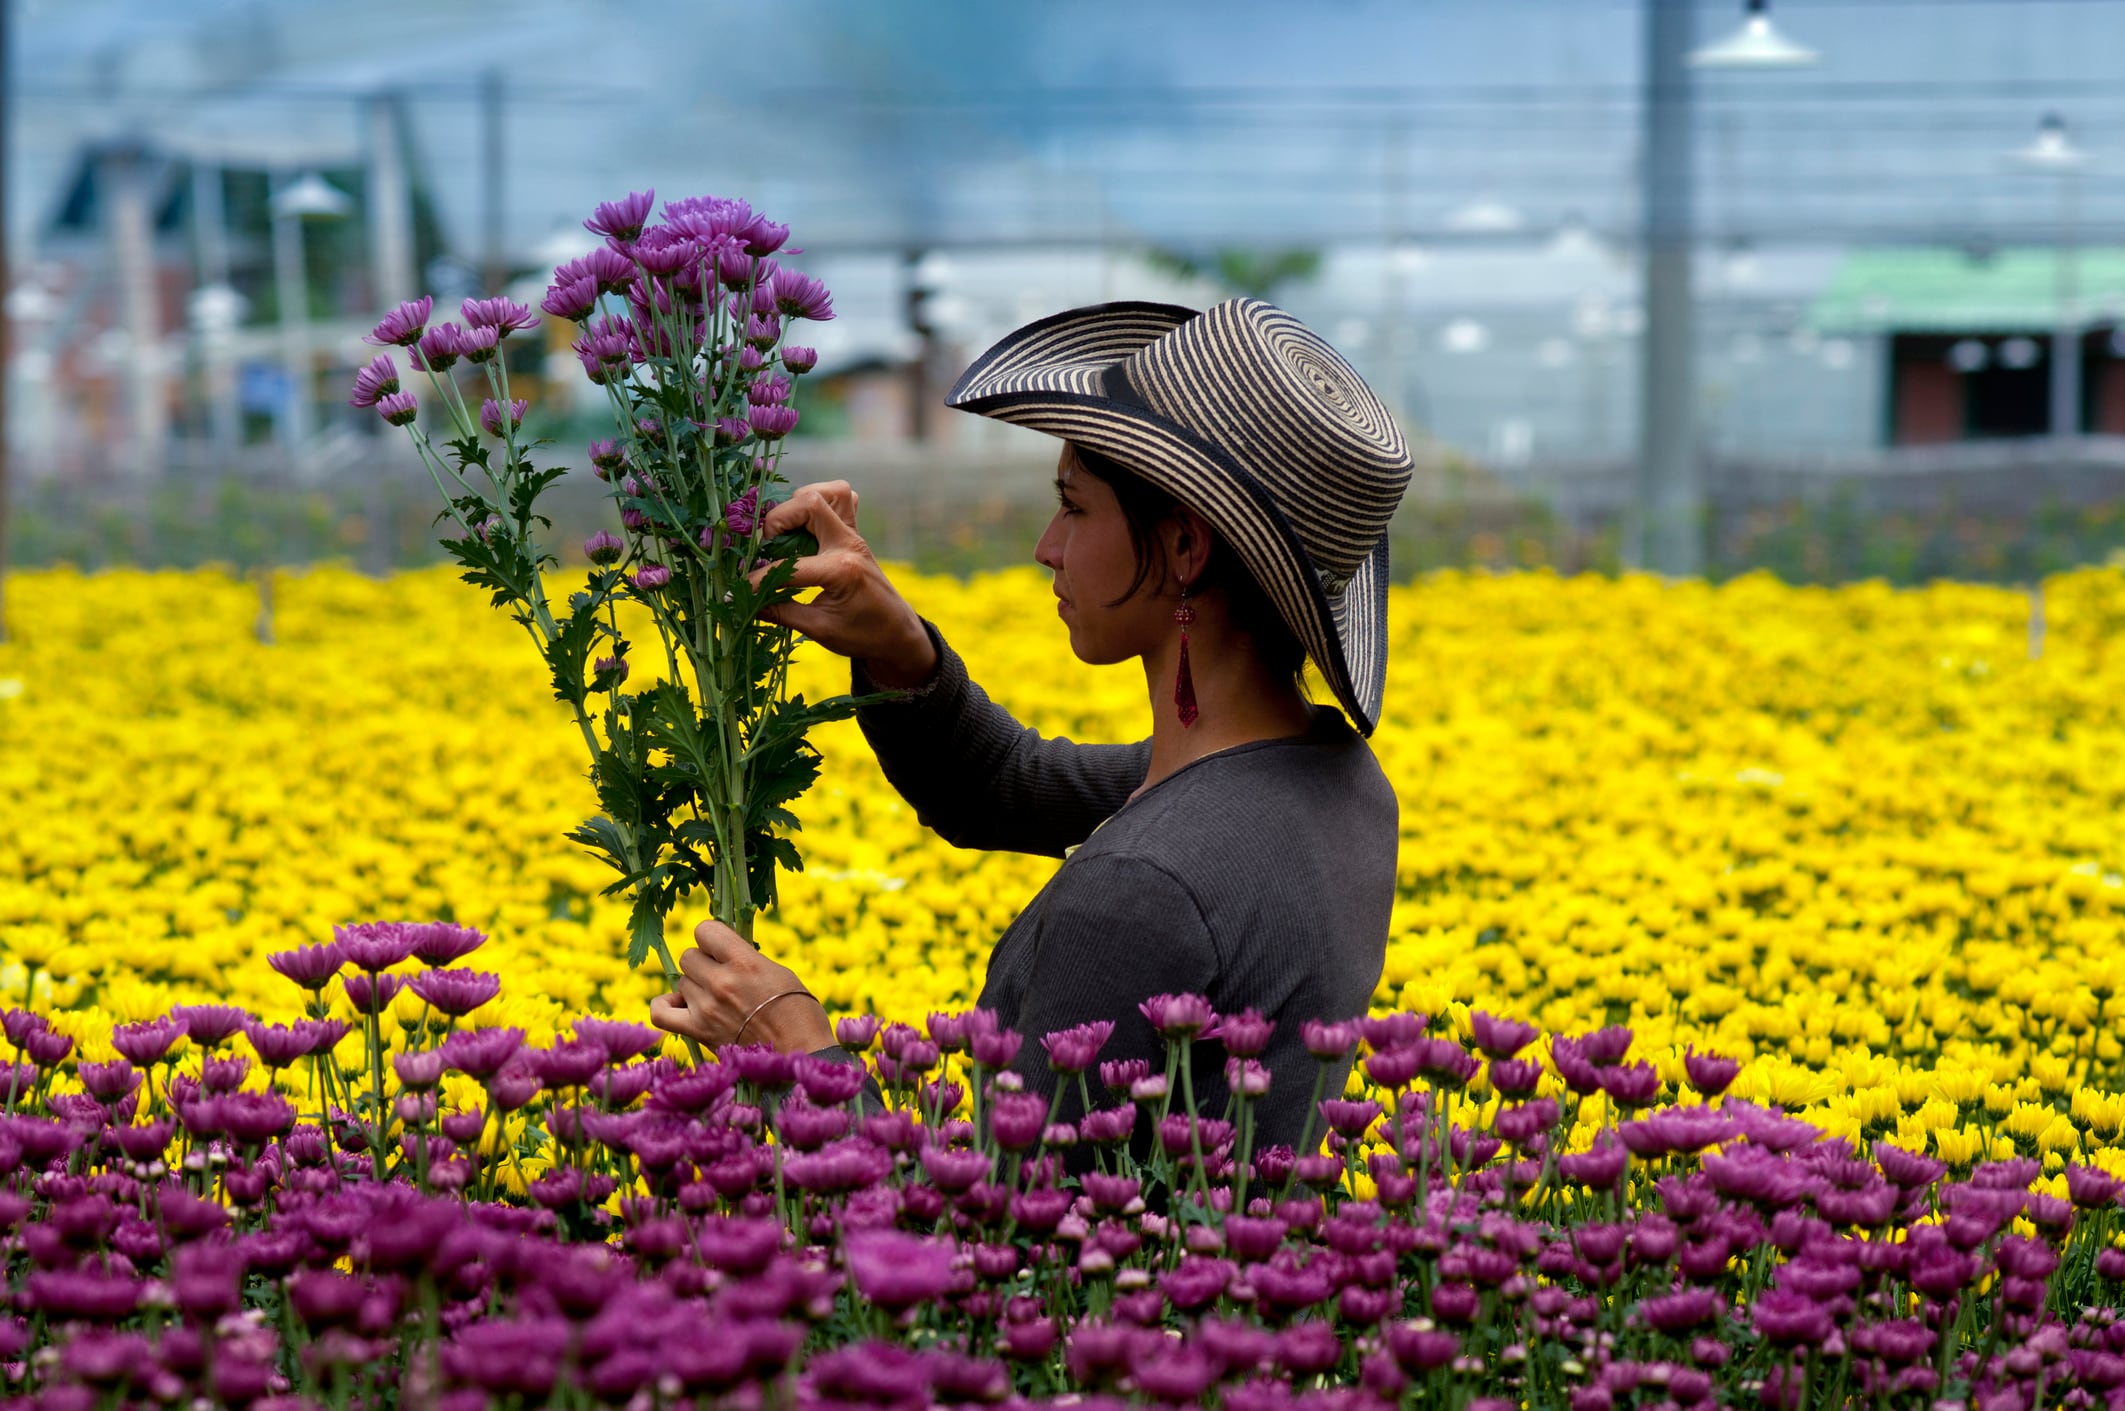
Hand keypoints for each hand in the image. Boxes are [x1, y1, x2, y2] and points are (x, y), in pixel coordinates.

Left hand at [648, 919, 835, 1053]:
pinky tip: (680, 1005)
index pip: (705, 930)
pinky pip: (660, 1013)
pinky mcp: (698, 1032)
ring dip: (695, 987)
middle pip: (689, 956)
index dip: (713, 938)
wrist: (802, 1053)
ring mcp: (706, 1008)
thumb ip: (746, 958)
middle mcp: (721, 982)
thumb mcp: (778, 972)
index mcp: (745, 962)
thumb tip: (722, 952)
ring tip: (716, 998)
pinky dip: (665, 1006)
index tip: (723, 948)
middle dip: (704, 963)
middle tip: (723, 976)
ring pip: (681, 982)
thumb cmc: (799, 1012)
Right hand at [747, 481, 937, 687]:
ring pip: (830, 492)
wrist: (898, 633)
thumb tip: (742, 603)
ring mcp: (854, 535)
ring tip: (784, 532)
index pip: (789, 566)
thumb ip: (781, 613)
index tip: (739, 590)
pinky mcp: (854, 534)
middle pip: (811, 503)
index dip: (758, 578)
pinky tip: (803, 527)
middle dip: (779, 519)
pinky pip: (841, 500)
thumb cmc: (863, 635)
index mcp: (841, 570)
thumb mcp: (820, 630)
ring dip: (800, 504)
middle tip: (768, 547)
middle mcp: (849, 544)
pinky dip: (818, 503)